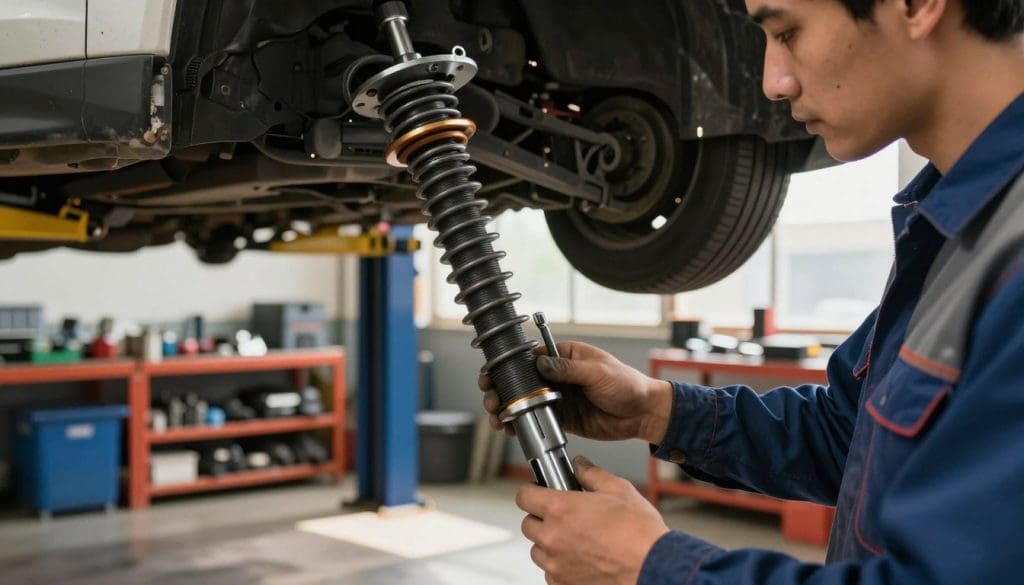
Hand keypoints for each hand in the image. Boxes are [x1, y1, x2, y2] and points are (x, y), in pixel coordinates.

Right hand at [478, 341, 673, 443]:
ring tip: (497, 416)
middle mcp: (559, 376)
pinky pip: (537, 419)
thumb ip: (568, 369)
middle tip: (491, 397)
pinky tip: (510, 429)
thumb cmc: (627, 384)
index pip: (531, 356)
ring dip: (508, 408)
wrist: (643, 414)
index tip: (494, 373)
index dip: (509, 365)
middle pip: (522, 380)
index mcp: (567, 356)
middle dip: (502, 389)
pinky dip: (521, 424)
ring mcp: (559, 397)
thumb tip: (541, 363)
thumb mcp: (598, 372)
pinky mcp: (562, 417)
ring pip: (525, 401)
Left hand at [517, 456, 669, 584]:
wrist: (653, 568)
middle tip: (564, 516)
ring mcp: (556, 565)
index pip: (524, 496)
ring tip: (576, 539)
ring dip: (550, 543)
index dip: (531, 490)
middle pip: (528, 524)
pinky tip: (582, 558)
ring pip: (538, 550)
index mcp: (561, 510)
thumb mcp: (619, 490)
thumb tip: (580, 466)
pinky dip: (561, 565)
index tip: (539, 491)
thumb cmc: (639, 533)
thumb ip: (592, 475)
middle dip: (542, 517)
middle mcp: (552, 538)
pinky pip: (551, 572)